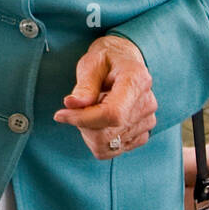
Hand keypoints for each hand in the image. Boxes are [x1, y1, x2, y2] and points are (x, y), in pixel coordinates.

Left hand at [53, 34, 156, 158]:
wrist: (124, 61)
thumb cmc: (107, 60)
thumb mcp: (91, 64)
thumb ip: (84, 85)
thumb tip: (72, 104)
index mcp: (136, 80)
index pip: (112, 114)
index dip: (83, 119)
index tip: (61, 114)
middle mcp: (147, 102)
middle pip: (108, 133)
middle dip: (83, 125)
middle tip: (77, 108)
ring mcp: (148, 119)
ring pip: (109, 145)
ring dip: (91, 132)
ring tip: (93, 110)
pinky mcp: (144, 132)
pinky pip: (115, 149)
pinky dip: (101, 139)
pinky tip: (101, 120)